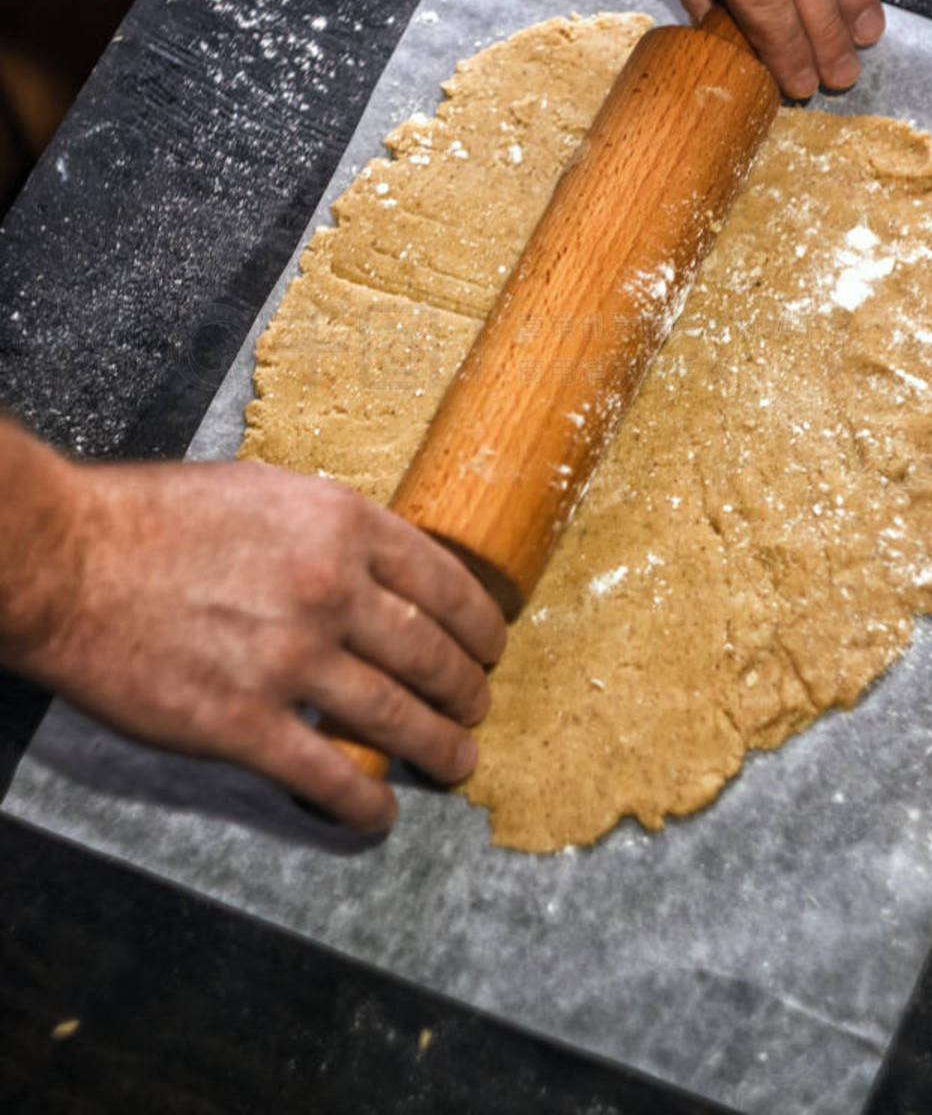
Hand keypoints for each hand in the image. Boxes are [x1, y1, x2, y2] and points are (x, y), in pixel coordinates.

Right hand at [4, 449, 505, 831]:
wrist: (69, 562)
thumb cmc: (156, 517)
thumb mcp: (264, 489)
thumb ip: (328, 522)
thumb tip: (378, 553)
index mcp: (339, 525)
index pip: (444, 581)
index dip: (481, 623)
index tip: (492, 646)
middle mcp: (328, 590)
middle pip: (431, 655)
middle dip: (467, 690)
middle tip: (477, 707)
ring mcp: (289, 660)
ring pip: (396, 718)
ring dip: (438, 747)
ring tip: (457, 761)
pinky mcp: (242, 724)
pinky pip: (327, 775)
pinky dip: (364, 802)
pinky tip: (379, 812)